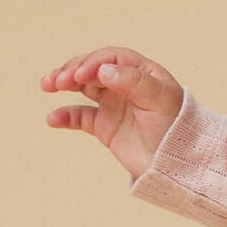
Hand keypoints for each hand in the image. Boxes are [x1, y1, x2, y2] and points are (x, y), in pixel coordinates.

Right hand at [39, 48, 184, 180]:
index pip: (110, 59)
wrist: (179, 167)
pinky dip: (65, 116)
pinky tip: (53, 119)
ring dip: (63, 83)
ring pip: (81, 87)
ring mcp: (113, 105)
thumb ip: (134, 82)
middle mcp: (124, 85)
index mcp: (141, 73)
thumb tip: (103, 71)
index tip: (81, 75)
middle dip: (73, 71)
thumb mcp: (161, 101)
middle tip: (59, 81)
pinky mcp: (105, 126)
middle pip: (91, 69)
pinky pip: (79, 117)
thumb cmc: (178, 130)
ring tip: (47, 86)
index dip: (92, 63)